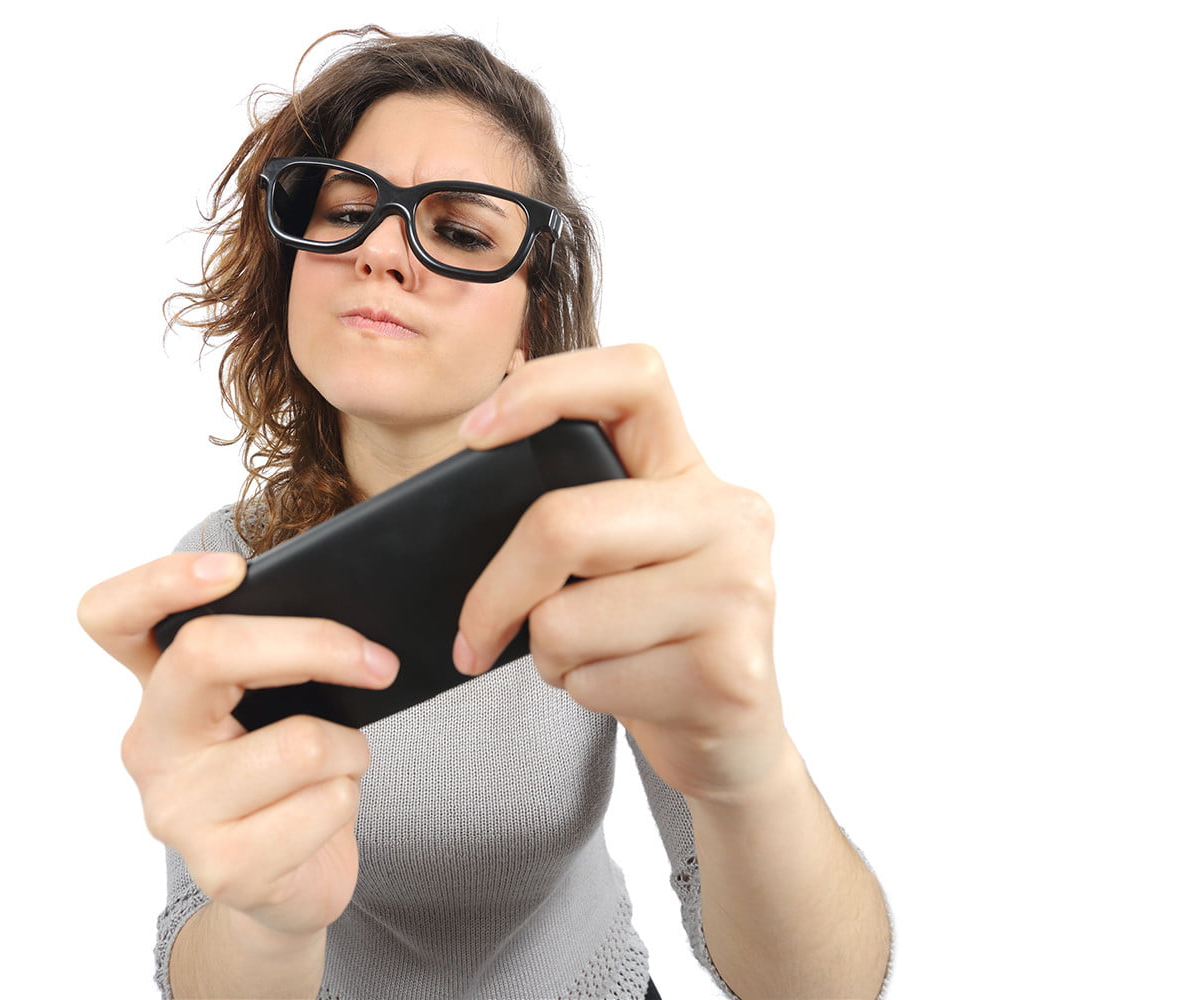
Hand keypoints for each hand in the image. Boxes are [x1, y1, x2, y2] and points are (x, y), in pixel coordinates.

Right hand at [77, 552, 399, 935]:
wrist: (290, 885)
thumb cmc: (288, 774)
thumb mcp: (273, 702)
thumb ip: (276, 657)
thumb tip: (351, 620)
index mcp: (156, 688)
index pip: (111, 616)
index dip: (161, 581)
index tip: (234, 569)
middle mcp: (149, 745)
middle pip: (209, 652)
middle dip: (314, 644)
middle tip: (377, 661)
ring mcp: (176, 810)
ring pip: (299, 742)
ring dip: (350, 749)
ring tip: (339, 765)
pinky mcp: (224, 866)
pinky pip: (324, 803)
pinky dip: (349, 799)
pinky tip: (326, 813)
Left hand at [453, 344, 794, 800]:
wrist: (732, 739)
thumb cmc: (653, 635)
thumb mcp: (624, 555)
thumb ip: (577, 513)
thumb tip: (455, 493)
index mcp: (692, 471)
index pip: (633, 376)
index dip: (544, 387)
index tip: (474, 434)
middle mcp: (730, 516)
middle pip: (562, 525)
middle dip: (494, 592)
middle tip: (472, 635)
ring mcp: (739, 591)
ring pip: (565, 618)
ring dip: (550, 656)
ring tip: (594, 659)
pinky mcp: (730, 668)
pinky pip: (595, 679)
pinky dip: (583, 694)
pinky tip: (628, 690)